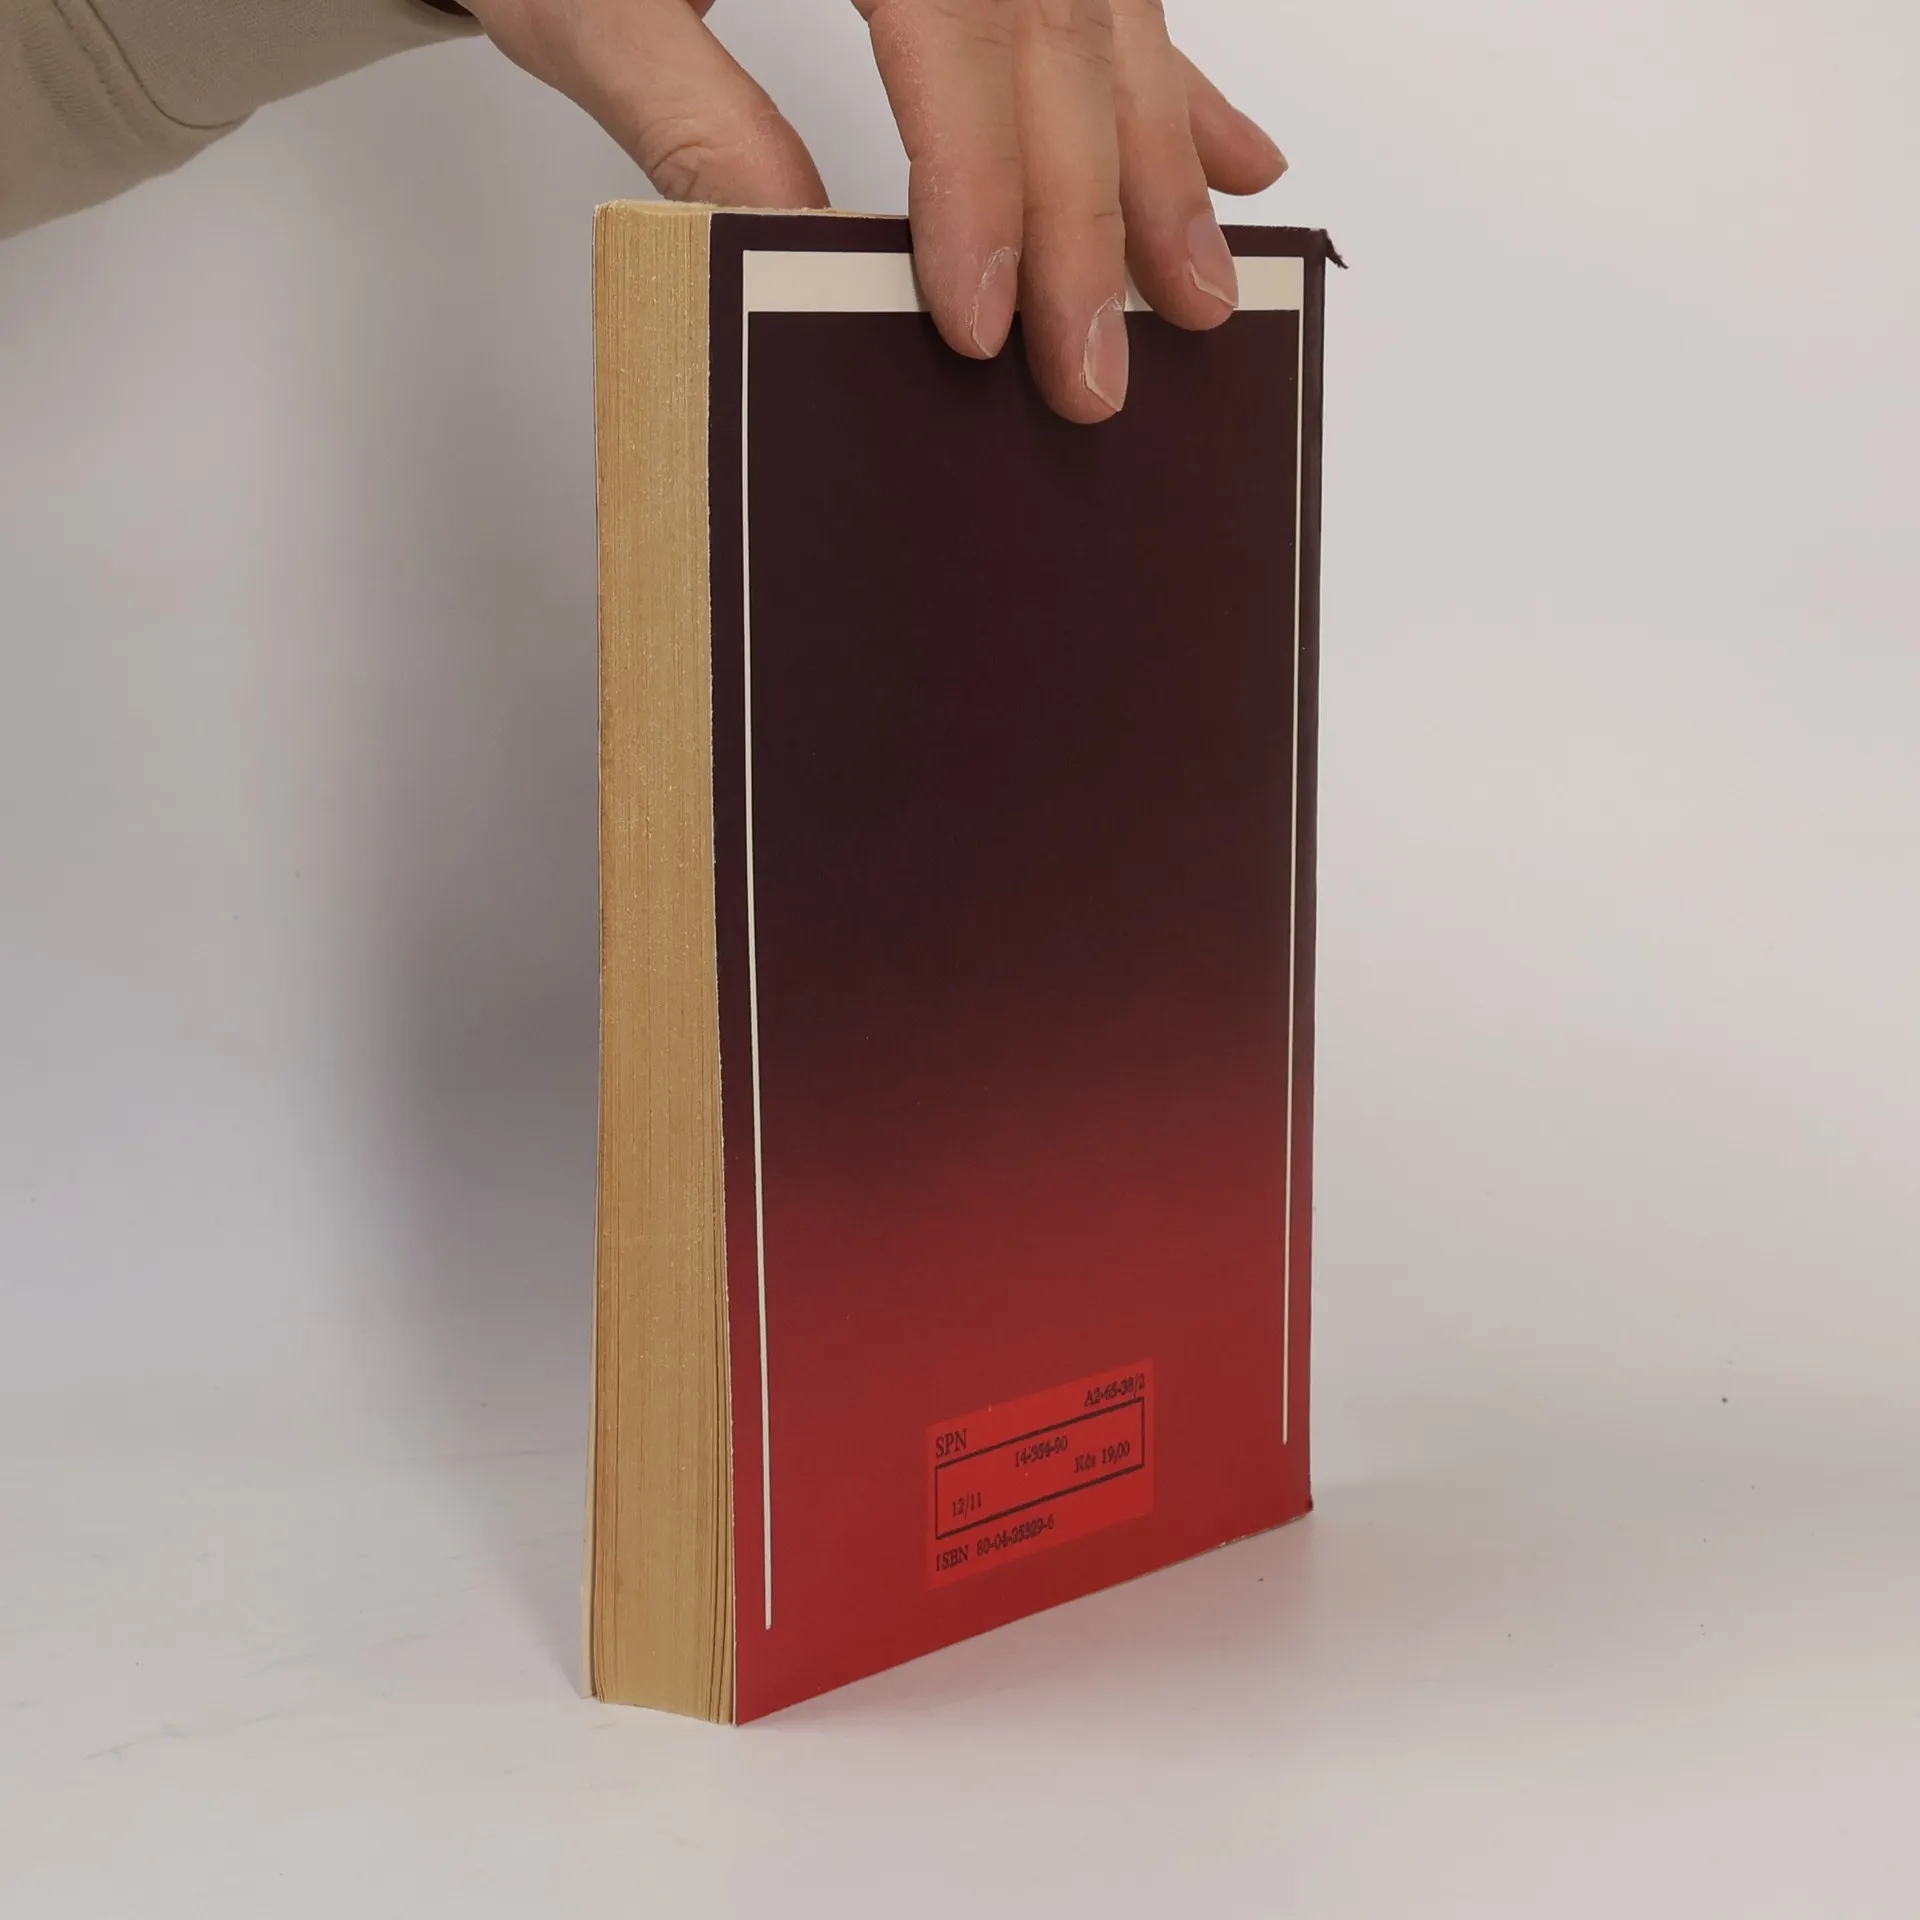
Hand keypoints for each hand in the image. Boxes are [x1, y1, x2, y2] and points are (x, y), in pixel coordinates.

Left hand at [462, 0, 1286, 422]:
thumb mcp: (589, 3)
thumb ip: (695, 120)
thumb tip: (806, 257)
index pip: (959, 27)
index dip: (984, 184)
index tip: (985, 325)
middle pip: (1053, 30)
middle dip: (1089, 214)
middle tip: (1095, 366)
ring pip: (1107, 13)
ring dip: (1159, 162)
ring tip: (1196, 291)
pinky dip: (1170, 82)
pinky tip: (1232, 156)